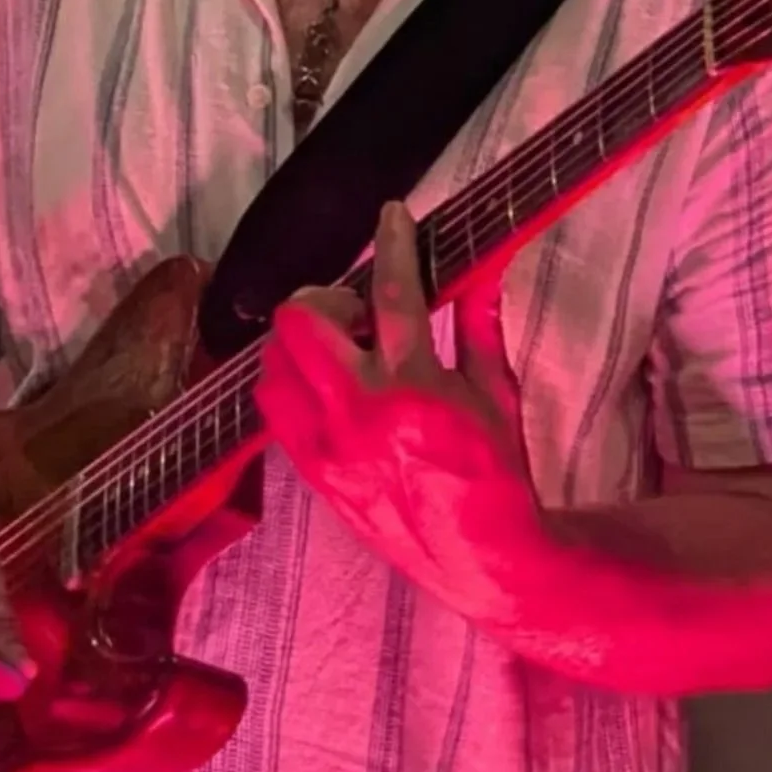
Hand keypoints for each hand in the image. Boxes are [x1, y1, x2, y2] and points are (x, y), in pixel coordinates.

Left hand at [255, 202, 545, 622]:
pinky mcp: (313, 475)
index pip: (393, 295)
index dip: (392, 243)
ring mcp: (328, 448)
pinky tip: (328, 384)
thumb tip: (486, 261)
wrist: (480, 558)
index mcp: (417, 390)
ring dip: (302, 341)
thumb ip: (480, 321)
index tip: (393, 214)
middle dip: (329, 298)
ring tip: (343, 348)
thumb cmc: (497, 473)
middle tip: (362, 309)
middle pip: (303, 322)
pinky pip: (274, 410)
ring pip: (274, 364)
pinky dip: (292, 383)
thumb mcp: (497, 392)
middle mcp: (361, 415)